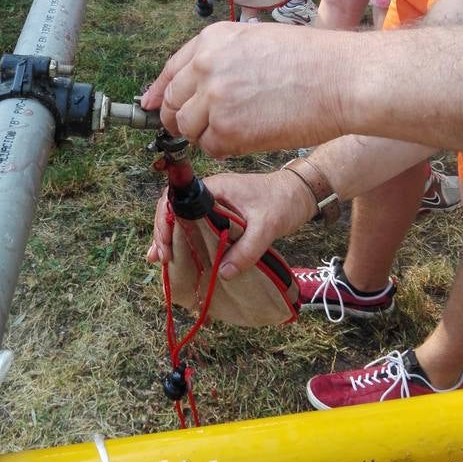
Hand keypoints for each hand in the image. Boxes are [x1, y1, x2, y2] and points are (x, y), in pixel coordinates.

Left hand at [140, 22, 345, 155]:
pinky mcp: (226, 131)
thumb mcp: (256, 41)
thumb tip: (194, 86)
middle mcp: (205, 66)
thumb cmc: (313, 61)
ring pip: (188, 129)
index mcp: (211, 40)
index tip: (152, 106)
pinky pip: (211, 148)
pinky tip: (252, 137)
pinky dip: (226, 149)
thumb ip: (221, 61)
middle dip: (181, 119)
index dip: (159, 93)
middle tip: (203, 128)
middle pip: (171, 104)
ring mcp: (213, 99)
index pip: (170, 71)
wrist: (343, 79)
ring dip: (207, 135)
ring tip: (242, 128)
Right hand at [146, 170, 316, 278]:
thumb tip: (223, 273)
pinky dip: (187, 240)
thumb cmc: (283, 201)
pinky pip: (197, 226)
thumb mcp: (267, 226)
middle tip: (161, 258)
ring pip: (183, 219)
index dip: (165, 222)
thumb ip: (247, 249)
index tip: (166, 246)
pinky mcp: (221, 215)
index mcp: (213, 188)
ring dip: (172, 238)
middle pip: (174, 210)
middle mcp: (209, 194)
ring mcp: (214, 204)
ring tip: (161, 260)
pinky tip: (179, 256)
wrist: (301, 193)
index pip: (176, 200)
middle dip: (164, 233)